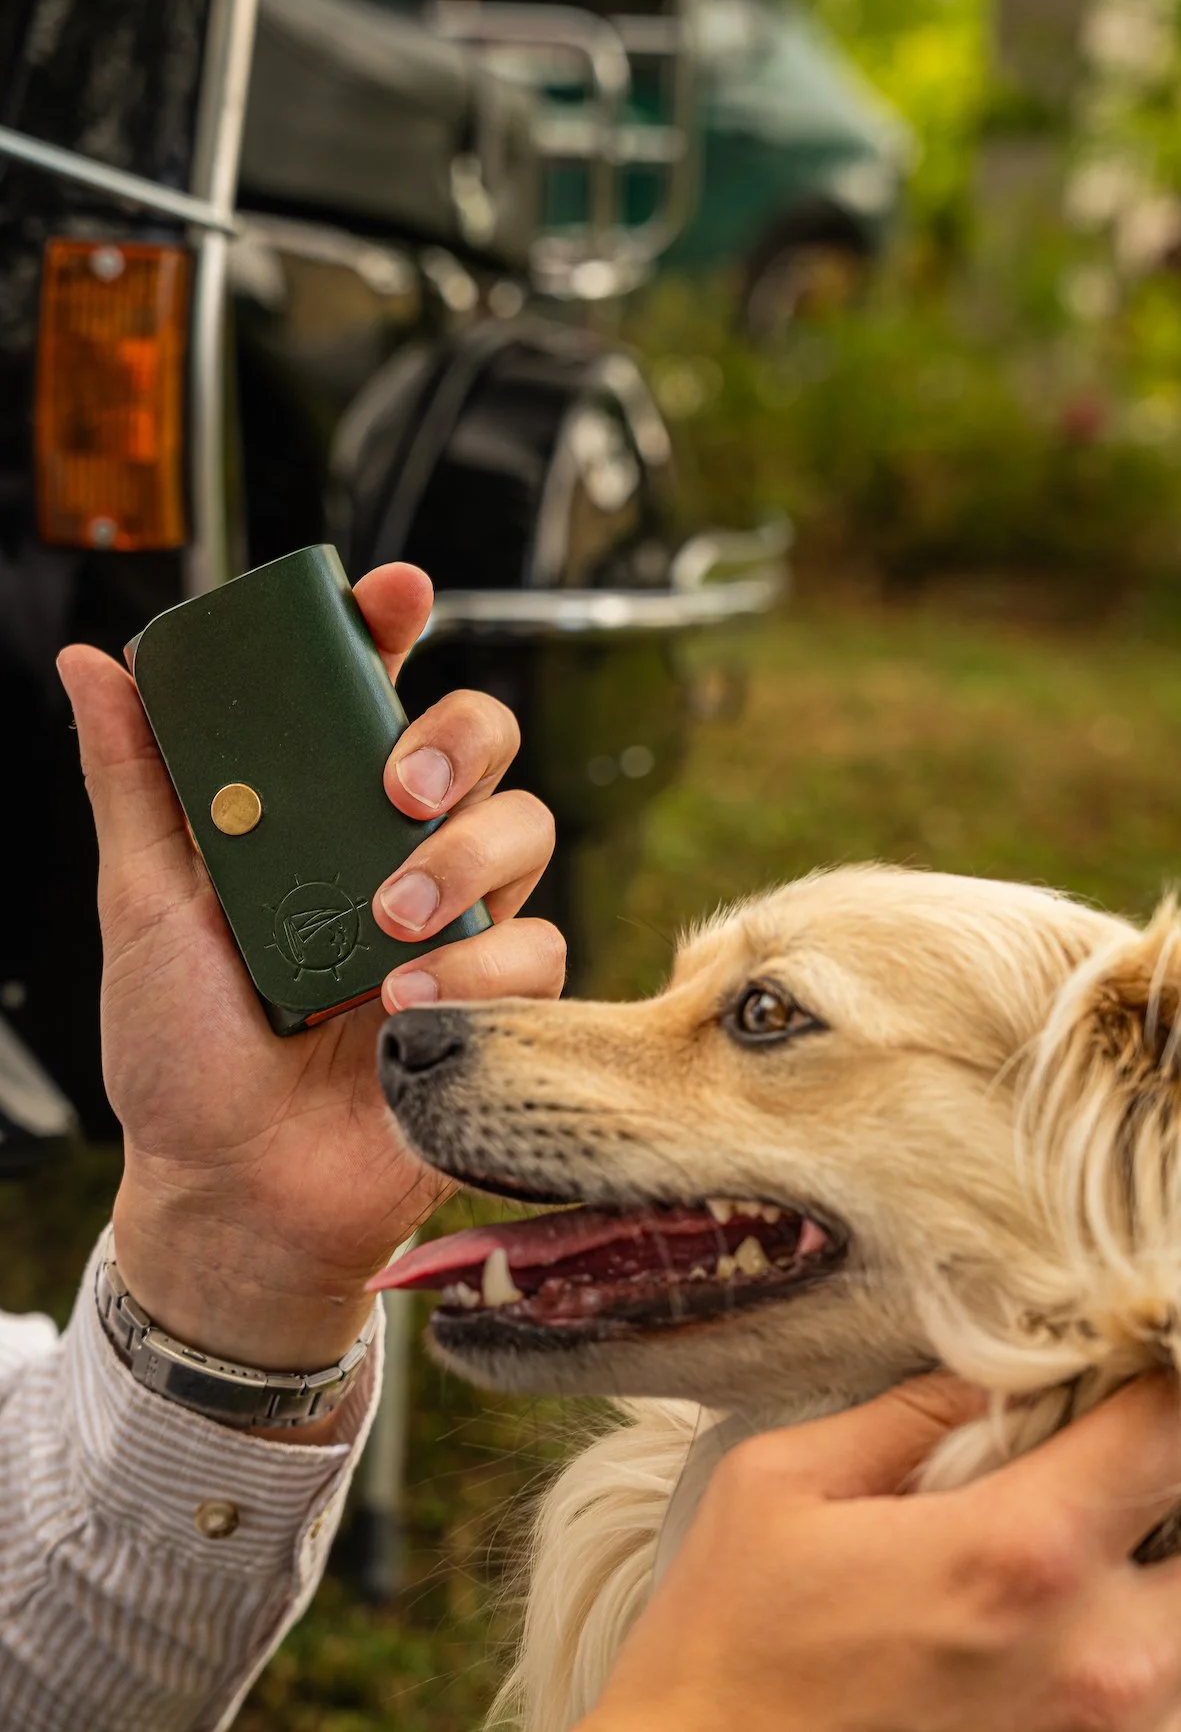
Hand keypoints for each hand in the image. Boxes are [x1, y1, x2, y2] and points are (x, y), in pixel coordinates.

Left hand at [57, 562, 563, 1395]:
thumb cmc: (181, 1055)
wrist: (232, 1192)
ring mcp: (456, 928)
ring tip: (381, 921)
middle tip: (396, 788)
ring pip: (525, 833)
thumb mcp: (145, 909)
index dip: (390, 632)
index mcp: (318, 821)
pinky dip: (476, 968)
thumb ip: (135, 786)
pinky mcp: (499, 1004)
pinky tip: (404, 1005)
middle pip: (484, 744)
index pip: (370, 699)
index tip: (390, 592)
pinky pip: (535, 949)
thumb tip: (90, 660)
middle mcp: (398, 858)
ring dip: (462, 862)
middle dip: (457, 739)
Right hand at [582, 1374, 1180, 1731]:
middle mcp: (1092, 1658)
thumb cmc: (728, 1644)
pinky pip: (1152, 1696)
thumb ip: (907, 1414)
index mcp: (1017, 1552)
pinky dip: (1123, 1641)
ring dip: (1148, 1571)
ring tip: (1069, 1532)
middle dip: (1160, 1478)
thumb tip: (991, 1375)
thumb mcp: (784, 1481)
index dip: (1153, 1381)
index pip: (1163, 1435)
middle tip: (1093, 1449)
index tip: (1114, 1362)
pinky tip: (1048, 1614)